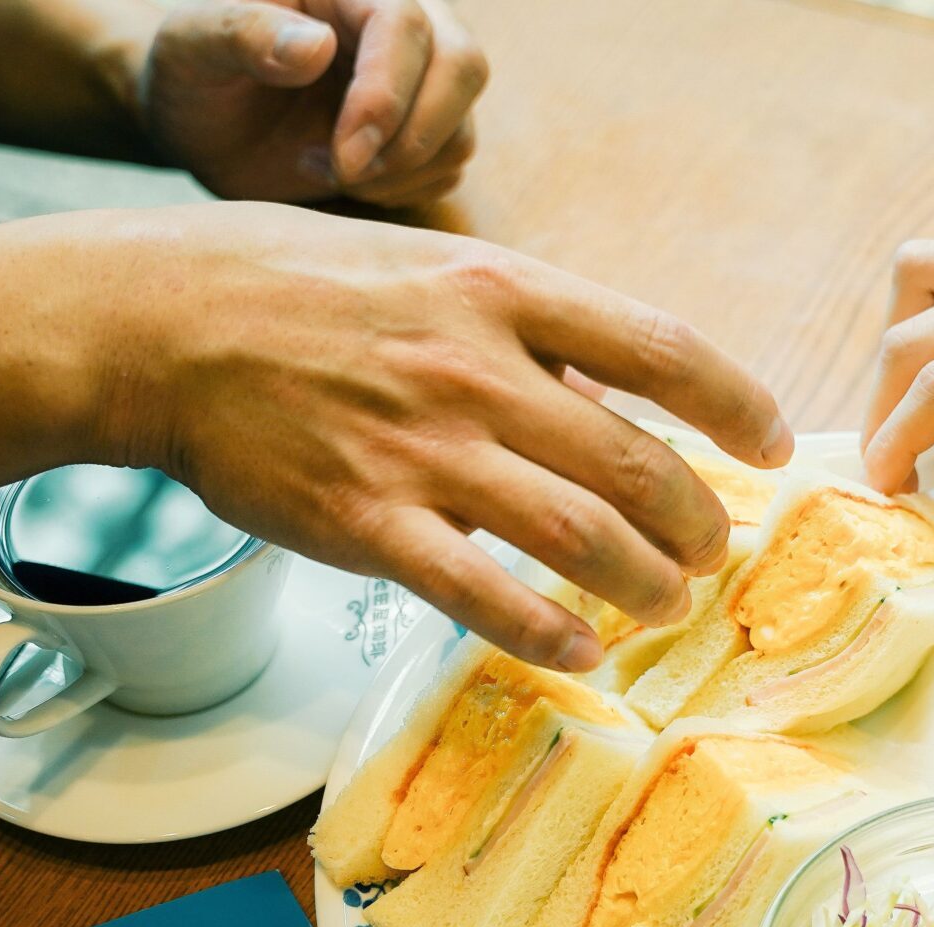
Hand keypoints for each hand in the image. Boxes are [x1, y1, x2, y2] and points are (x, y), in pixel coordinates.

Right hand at [94, 205, 792, 668]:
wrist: (161, 322)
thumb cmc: (296, 290)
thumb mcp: (430, 267)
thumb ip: (526, 329)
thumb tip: (616, 391)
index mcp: (502, 290)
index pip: (662, 348)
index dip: (737, 404)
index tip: (773, 445)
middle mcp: (474, 367)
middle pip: (636, 459)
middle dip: (696, 520)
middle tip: (711, 553)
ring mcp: (420, 448)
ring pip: (576, 531)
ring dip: (642, 581)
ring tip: (665, 604)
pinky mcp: (364, 521)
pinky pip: (479, 592)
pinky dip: (546, 630)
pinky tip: (582, 651)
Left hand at [138, 1, 485, 206]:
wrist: (201, 123)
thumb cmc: (190, 75)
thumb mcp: (189, 48)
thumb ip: (240, 33)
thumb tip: (316, 48)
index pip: (405, 23)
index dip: (386, 94)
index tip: (346, 154)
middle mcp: (398, 20)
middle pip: (464, 66)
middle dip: (413, 137)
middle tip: (345, 172)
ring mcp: (419, 77)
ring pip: (461, 126)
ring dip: (400, 170)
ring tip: (322, 167)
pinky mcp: (423, 128)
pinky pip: (449, 166)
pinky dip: (402, 189)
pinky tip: (341, 178)